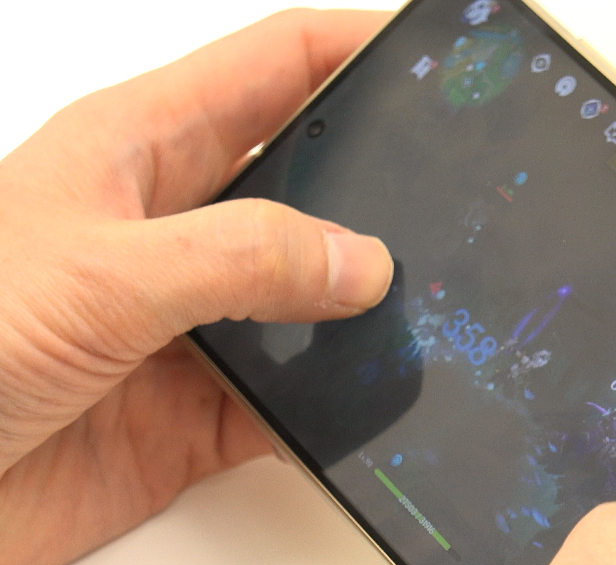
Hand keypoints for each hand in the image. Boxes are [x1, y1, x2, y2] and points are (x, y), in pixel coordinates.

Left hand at [0, 10, 393, 564]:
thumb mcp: (101, 273)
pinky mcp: (201, 411)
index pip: (277, 67)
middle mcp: (177, 232)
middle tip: (459, 196)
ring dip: (368, 309)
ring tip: (436, 306)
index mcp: (141, 152)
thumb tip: (362, 260)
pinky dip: (340, 403)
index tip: (432, 54)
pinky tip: (372, 401)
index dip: (357, 48)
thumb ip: (241, 258)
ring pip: (316, 298)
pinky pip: (298, 398)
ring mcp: (194, 323)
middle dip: (384, 186)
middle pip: (313, 182)